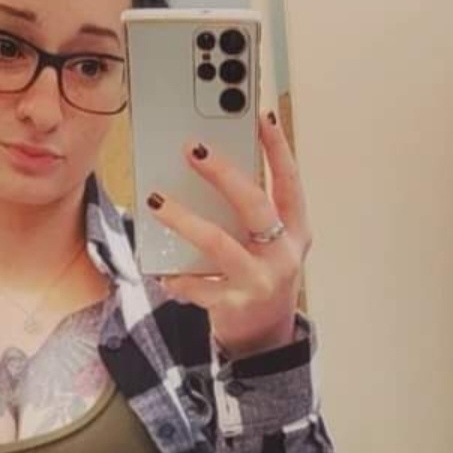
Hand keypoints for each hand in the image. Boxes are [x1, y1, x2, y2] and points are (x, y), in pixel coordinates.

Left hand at [149, 111, 310, 359]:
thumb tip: (208, 166)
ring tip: (157, 201)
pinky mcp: (233, 304)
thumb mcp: (267, 242)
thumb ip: (249, 211)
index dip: (278, 148)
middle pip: (255, 205)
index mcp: (295, 231)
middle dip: (223, 173)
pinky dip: (176, 275)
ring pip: (218, 243)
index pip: (289, 181)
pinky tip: (161, 270)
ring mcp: (259, 280)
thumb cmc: (260, 275)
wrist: (264, 337)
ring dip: (184, 219)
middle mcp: (282, 253)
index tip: (261, 115)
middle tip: (192, 149)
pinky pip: (196, 283)